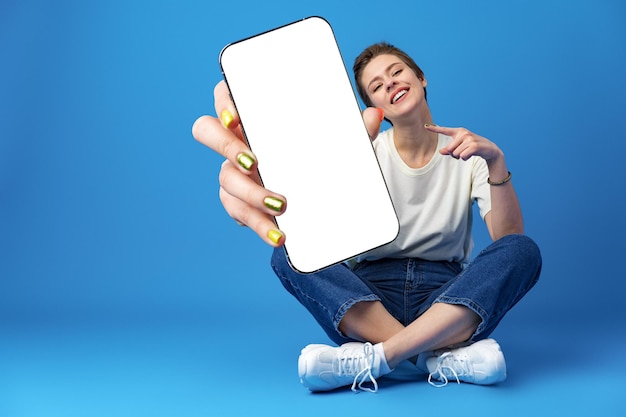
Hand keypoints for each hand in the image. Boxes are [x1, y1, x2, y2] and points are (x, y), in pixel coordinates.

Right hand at [192, 80, 383, 245]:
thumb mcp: (339, 143)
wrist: (318, 193)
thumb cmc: (319, 154)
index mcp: (256, 117)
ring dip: (250, 193)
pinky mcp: (239, 202)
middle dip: (225, 146)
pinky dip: (258, 224)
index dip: (224, 102)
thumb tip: (374, 115)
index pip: (227, 95)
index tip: (236, 116)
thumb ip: (354, 130)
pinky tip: (278, 234)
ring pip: (225, 179)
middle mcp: (238, 141)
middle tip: (252, 162)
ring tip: (279, 205)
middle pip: (207, 132)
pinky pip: (237, 212)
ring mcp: (234, 172)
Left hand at [425, 124, 502, 162]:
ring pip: (455, 154)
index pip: (444, 130)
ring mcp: (469, 139)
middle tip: (463, 152)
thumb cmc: (473, 148)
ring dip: (460, 157)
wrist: (489, 150)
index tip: (425, 126)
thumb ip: (449, 150)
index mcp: (459, 132)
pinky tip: (471, 155)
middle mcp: (463, 133)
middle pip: (449, 149)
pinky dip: (465, 158)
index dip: (434, 129)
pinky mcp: (474, 145)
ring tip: (468, 153)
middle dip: (454, 154)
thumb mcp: (460, 148)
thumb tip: (440, 152)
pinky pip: (462, 156)